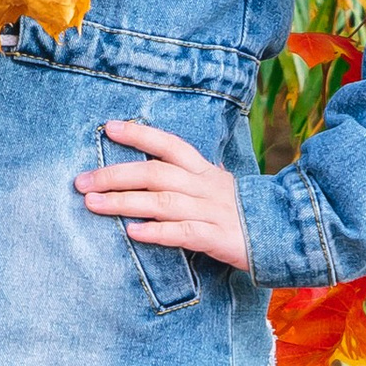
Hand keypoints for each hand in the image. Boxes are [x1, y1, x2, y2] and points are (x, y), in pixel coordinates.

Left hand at [77, 120, 251, 271]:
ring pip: (162, 202)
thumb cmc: (239, 211)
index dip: (139, 134)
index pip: (168, 144)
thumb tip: (148, 170)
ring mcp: (211, 211)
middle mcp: (204, 186)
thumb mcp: (214, 186)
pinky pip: (183, 233)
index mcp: (203, 170)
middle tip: (81, 181)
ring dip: (124, 202)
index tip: (108, 128)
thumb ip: (185, 178)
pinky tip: (133, 233)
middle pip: (155, 173)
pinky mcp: (217, 238)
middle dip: (114, 175)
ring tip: (93, 204)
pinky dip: (157, 232)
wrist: (285, 234)